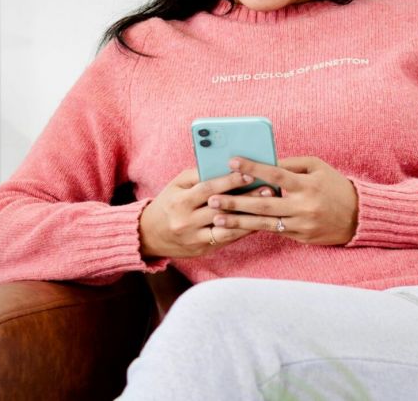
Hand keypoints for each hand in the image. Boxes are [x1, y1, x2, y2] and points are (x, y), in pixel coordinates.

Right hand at [139, 168, 274, 258]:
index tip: (249, 173)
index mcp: (179, 202)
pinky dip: (242, 230)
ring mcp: (194, 239)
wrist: (149, 235)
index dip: (229, 181)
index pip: (207, 189)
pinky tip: (257, 222)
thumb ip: (197, 175)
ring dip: (249, 218)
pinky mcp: (202, 250)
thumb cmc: (168, 203)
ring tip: (268, 208)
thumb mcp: (176, 185)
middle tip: (268, 190)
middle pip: (220, 209)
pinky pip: (226, 240)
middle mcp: (186, 222)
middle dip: (246, 199)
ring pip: (226, 228)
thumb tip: (223, 165)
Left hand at [208, 156, 358, 245]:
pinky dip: (253, 229)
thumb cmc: (335, 186)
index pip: (275, 174)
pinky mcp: (300, 237)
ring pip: (264, 223)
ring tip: (216, 217)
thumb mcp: (317, 167)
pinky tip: (235, 227)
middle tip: (212, 197)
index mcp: (307, 185)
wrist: (359, 217)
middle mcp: (303, 206)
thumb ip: (291, 164)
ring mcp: (301, 224)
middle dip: (236, 200)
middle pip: (264, 203)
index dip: (252, 167)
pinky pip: (273, 233)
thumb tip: (264, 162)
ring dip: (238, 220)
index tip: (231, 161)